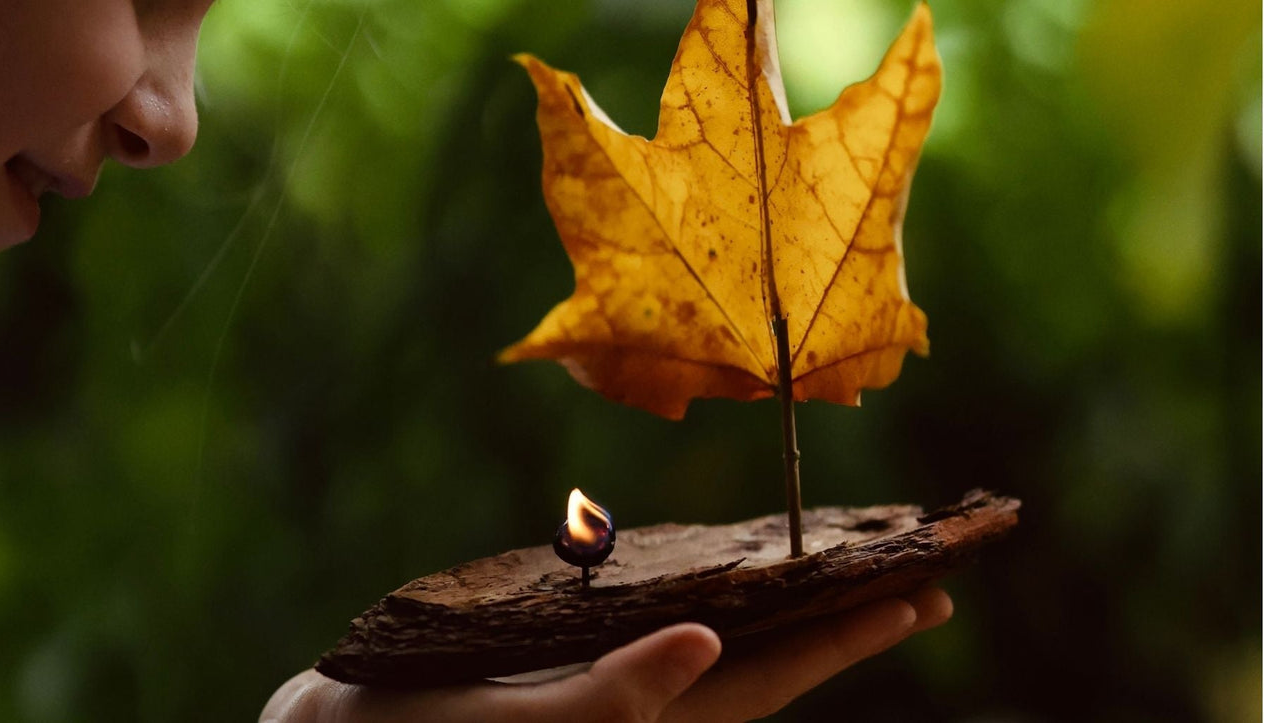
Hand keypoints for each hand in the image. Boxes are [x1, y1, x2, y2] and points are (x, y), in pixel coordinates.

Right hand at [260, 587, 952, 722]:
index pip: (772, 683)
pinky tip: (734, 575)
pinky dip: (716, 597)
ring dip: (792, 608)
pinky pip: (668, 629)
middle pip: (768, 662)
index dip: (847, 641)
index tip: (922, 596)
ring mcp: (617, 684)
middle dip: (843, 622)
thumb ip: (614, 697)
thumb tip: (711, 641)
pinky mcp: (581, 664)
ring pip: (727, 646)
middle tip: (922, 581)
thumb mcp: (521, 721)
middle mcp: (647, 704)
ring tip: (849, 571)